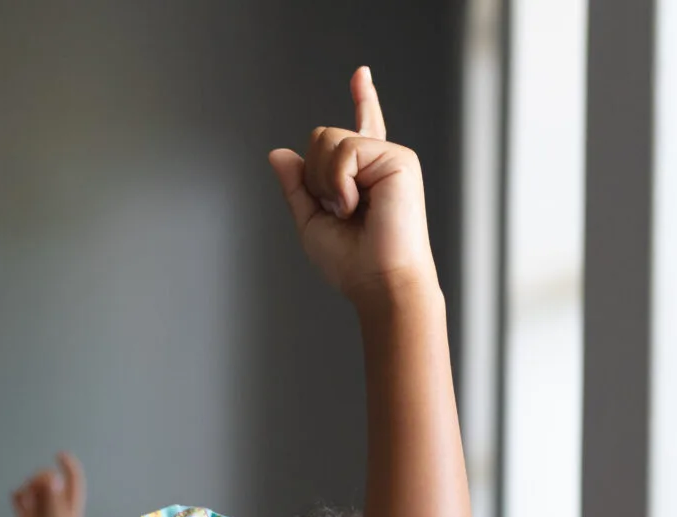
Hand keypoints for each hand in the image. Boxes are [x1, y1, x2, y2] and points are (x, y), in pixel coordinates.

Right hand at [10, 453, 84, 516]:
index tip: (59, 455)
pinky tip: (17, 500)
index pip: (73, 478)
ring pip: (32, 487)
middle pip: (48, 479)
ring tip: (25, 499)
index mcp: (71, 505)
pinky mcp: (25, 515)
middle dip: (39, 478)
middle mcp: (56, 503)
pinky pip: (20, 497)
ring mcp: (40, 509)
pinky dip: (18, 495)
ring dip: (27, 487)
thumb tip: (52, 477)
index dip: (68, 464)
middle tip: (34, 485)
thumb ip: (55, 500)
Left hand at [268, 67, 436, 305]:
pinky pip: (346, 150)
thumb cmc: (352, 263)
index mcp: (364, 175)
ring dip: (325, 182)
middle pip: (321, 136)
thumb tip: (278, 153)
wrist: (379, 282)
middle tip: (338, 212)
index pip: (359, 131)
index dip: (363, 100)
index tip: (362, 74)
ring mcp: (389, 157)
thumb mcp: (311, 221)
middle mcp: (379, 160)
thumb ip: (297, 186)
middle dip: (314, 176)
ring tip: (349, 211)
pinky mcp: (398, 158)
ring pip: (330, 139)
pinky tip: (354, 206)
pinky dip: (338, 182)